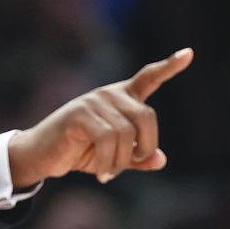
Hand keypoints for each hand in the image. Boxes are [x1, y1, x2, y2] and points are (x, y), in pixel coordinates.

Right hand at [8, 48, 192, 186]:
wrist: (41, 156)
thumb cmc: (78, 152)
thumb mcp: (113, 158)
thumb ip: (137, 158)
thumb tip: (161, 160)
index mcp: (121, 98)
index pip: (148, 78)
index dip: (169, 66)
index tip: (188, 54)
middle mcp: (110, 94)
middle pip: (147, 116)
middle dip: (145, 146)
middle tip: (130, 164)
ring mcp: (94, 101)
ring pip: (126, 133)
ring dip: (121, 161)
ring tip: (109, 173)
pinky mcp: (80, 114)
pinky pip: (107, 139)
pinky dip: (108, 163)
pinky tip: (102, 174)